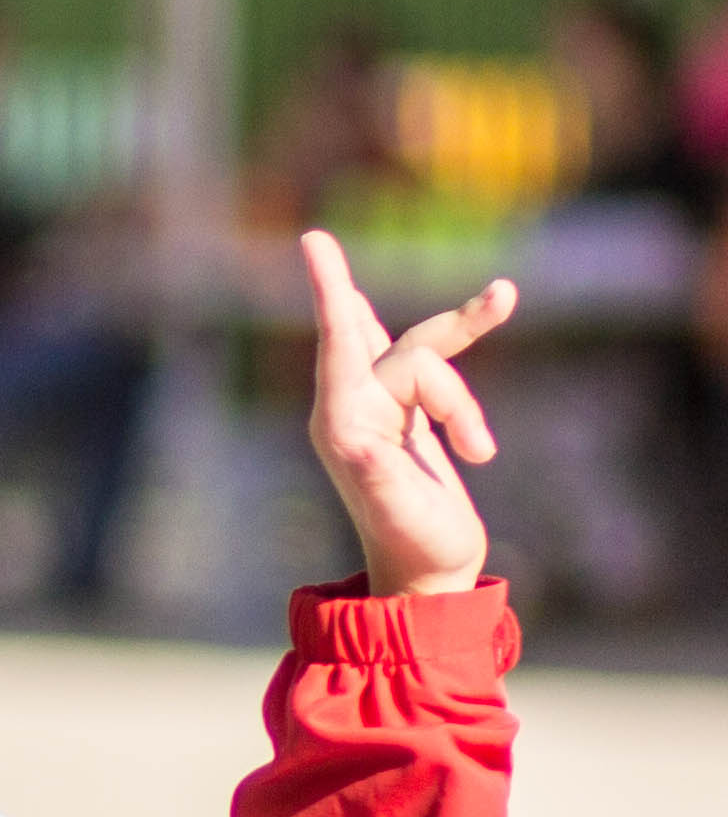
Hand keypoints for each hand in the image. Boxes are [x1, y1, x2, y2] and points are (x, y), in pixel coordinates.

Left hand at [298, 229, 515, 598]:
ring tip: (504, 305)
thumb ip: (379, 476)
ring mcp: (381, 410)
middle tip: (314, 240)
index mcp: (344, 424)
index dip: (329, 293)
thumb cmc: (415, 548)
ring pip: (427, 351)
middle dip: (357, 294)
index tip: (312, 243)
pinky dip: (463, 339)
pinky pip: (435, 364)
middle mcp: (354, 410)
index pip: (338, 344)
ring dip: (467, 334)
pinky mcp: (409, 416)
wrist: (429, 575)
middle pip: (390, 343)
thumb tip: (357, 443)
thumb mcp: (399, 513)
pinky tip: (486, 310)